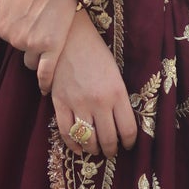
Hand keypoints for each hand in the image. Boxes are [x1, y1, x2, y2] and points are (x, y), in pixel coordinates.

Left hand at [0, 0, 78, 77]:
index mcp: (1, 26)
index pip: (6, 34)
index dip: (16, 22)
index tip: (26, 8)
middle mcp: (16, 39)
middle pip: (19, 46)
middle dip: (26, 35)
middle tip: (38, 16)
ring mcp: (35, 44)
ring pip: (32, 59)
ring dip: (37, 52)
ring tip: (47, 32)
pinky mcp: (54, 46)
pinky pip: (47, 71)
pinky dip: (45, 81)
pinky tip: (43, 89)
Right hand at [50, 13, 136, 158]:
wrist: (70, 37)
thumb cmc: (96, 52)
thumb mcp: (115, 74)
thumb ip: (118, 98)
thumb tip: (120, 122)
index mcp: (117, 93)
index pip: (128, 130)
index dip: (129, 143)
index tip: (127, 145)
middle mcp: (99, 102)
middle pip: (108, 139)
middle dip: (111, 150)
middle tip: (111, 151)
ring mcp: (78, 104)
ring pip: (88, 139)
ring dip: (93, 149)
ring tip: (96, 149)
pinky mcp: (60, 103)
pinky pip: (66, 132)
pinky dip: (73, 144)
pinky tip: (78, 148)